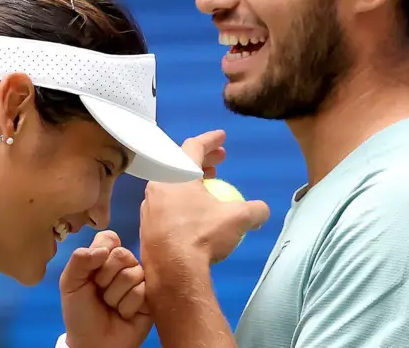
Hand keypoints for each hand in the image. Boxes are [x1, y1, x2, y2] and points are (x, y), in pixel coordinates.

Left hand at [60, 231, 152, 347]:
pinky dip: (127, 306)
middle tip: (100, 293)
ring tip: (111, 307)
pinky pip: (142, 291)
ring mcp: (139, 281)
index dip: (101, 251)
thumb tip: (104, 249)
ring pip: (133, 273)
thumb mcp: (69, 284)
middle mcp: (123, 266)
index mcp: (103, 258)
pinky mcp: (150, 298)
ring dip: (115, 295)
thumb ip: (79, 260)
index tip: (92, 269)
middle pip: (122, 254)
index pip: (109, 237)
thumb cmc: (80, 313)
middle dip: (106, 278)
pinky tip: (123, 314)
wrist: (93, 344)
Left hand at [140, 130, 270, 266]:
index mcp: (177, 173)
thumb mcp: (237, 219)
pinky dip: (180, 202)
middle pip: (179, 164)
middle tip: (218, 163)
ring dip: (189, 182)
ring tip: (207, 186)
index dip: (210, 140)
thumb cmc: (202, 235)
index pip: (194, 146)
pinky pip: (165, 205)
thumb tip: (262, 210)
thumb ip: (254, 209)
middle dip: (201, 160)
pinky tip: (194, 215)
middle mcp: (158, 184)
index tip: (222, 138)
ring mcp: (149, 205)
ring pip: (170, 185)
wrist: (172, 270)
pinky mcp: (146, 225)